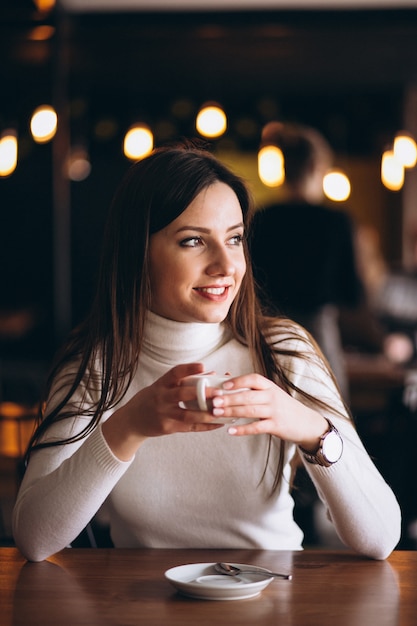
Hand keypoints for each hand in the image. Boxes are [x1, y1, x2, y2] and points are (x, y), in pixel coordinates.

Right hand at [102, 363, 222, 459]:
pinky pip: (189, 427)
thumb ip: (184, 381)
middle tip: (219, 392)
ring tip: (221, 411)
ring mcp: (163, 414)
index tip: (203, 366)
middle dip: (202, 393)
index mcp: (161, 384)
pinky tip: (217, 424)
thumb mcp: (162, 387)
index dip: (189, 368)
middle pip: (182, 394)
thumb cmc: (152, 399)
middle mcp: (161, 398)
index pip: (174, 373)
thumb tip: (212, 375)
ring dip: (206, 413)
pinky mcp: (167, 428)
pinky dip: (204, 426)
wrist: (132, 421)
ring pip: (187, 414)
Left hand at [209, 373, 327, 450]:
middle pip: (248, 396)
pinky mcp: (276, 426)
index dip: (238, 381)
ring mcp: (274, 411)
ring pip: (250, 410)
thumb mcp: (272, 394)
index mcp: (270, 387)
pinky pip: (256, 427)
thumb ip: (254, 391)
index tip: (224, 385)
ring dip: (231, 411)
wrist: (306, 423)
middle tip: (214, 400)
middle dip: (229, 398)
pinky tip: (231, 430)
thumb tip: (227, 383)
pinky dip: (242, 429)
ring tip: (217, 413)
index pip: (253, 379)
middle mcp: (272, 397)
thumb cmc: (284, 407)